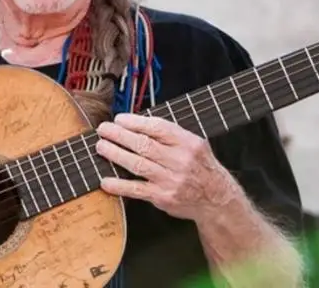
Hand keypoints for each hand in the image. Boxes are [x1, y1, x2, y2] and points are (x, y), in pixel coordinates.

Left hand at [95, 113, 242, 221]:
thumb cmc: (200, 167)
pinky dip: (120, 185)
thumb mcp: (194, 144)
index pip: (158, 127)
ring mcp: (171, 180)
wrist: (217, 199)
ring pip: (138, 164)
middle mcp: (180, 160)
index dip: (135, 122)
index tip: (119, 119)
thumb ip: (170, 135)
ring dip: (116, 154)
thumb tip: (137, 123)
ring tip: (101, 147)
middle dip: (119, 135)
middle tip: (103, 129)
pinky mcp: (163, 197)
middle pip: (144, 144)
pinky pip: (137, 190)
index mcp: (188, 143)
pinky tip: (106, 181)